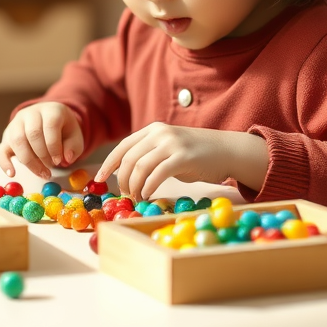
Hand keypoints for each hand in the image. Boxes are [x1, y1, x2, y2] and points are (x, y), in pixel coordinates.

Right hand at [0, 102, 84, 179]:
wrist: (49, 120)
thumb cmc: (63, 130)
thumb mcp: (75, 135)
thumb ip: (73, 147)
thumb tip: (66, 158)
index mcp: (51, 110)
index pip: (50, 125)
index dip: (54, 145)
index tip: (59, 161)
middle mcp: (31, 113)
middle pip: (32, 134)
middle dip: (42, 156)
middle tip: (50, 169)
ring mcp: (16, 123)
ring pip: (17, 141)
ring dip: (29, 162)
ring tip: (41, 173)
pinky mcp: (7, 136)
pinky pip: (1, 150)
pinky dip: (5, 163)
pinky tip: (12, 173)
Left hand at [94, 123, 269, 201]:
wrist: (227, 150)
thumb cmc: (198, 154)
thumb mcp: (169, 149)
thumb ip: (150, 157)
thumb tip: (126, 176)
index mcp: (153, 129)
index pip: (123, 146)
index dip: (108, 163)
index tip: (99, 178)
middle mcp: (160, 133)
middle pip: (128, 158)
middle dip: (121, 179)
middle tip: (124, 194)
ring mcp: (171, 143)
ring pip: (139, 167)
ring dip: (134, 186)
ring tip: (137, 197)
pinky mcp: (183, 157)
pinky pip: (157, 174)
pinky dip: (148, 187)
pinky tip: (148, 195)